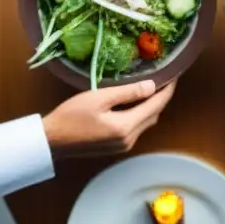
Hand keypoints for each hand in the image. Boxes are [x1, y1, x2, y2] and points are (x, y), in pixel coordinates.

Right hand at [42, 79, 176, 159]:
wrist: (50, 140)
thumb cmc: (71, 116)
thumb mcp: (99, 98)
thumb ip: (127, 92)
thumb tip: (152, 86)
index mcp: (126, 127)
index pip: (156, 105)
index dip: (167, 90)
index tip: (174, 75)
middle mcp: (129, 139)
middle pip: (154, 115)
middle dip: (161, 98)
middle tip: (164, 79)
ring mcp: (123, 146)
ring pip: (146, 122)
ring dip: (151, 106)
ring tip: (152, 88)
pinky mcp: (116, 147)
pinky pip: (136, 128)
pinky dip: (140, 115)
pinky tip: (136, 103)